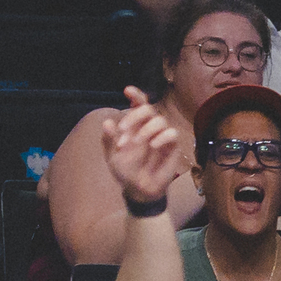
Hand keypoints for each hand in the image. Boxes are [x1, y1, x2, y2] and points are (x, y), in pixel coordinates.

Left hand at [101, 85, 191, 205]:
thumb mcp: (112, 156)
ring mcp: (162, 136)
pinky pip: (172, 134)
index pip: (138, 104)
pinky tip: (152, 145)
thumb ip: (109, 140)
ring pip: (160, 120)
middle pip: (148, 109)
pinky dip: (162, 137)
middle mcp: (149, 127)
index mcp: (135, 125)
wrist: (138, 189)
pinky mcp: (172, 146)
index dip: (136, 95)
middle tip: (123, 131)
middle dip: (135, 116)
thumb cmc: (126, 170)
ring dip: (146, 129)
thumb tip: (107, 123)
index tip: (127, 91)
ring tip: (136, 144)